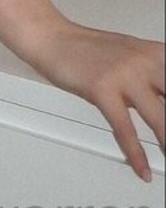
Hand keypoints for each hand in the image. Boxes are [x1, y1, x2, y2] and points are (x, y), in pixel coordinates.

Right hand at [32, 21, 164, 180]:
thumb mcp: (130, 56)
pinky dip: (136, 154)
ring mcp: (123, 74)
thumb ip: (153, 79)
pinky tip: (142, 168)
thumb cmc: (88, 50)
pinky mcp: (102, 88)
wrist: (52, 39)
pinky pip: (125, 129)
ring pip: (160, 119)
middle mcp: (143, 61)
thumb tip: (164, 104)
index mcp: (154, 53)